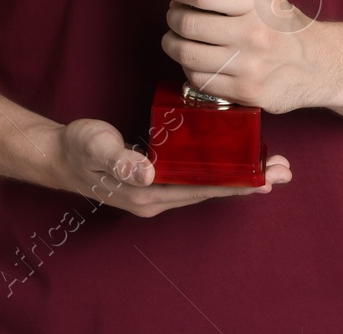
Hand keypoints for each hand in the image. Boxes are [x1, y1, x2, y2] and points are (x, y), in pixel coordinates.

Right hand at [42, 117, 290, 217]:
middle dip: (248, 182)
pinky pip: (195, 179)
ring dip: (239, 178)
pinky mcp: (157, 180)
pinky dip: (220, 171)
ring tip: (272, 168)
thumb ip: (119, 158)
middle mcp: (156, 197)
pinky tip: (238, 162)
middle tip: (285, 171)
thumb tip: (146, 172)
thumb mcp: (95, 146)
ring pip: (206, 186)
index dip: (233, 184)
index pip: (200, 190)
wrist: (58, 155)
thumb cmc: (78, 147)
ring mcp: (157, 191)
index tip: (264, 179)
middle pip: (211, 191)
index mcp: (147, 193)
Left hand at [160, 0, 341, 113]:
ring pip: (187, 55)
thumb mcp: (270, 0)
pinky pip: (199, 80)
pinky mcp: (244, 92)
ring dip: (173, 44)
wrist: (322, 65)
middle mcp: (252, 35)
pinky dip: (189, 68)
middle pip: (188, 24)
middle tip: (174, 14)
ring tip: (175, 38)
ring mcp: (247, 67)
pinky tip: (195, 60)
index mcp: (258, 6)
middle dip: (173, 17)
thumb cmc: (291, 30)